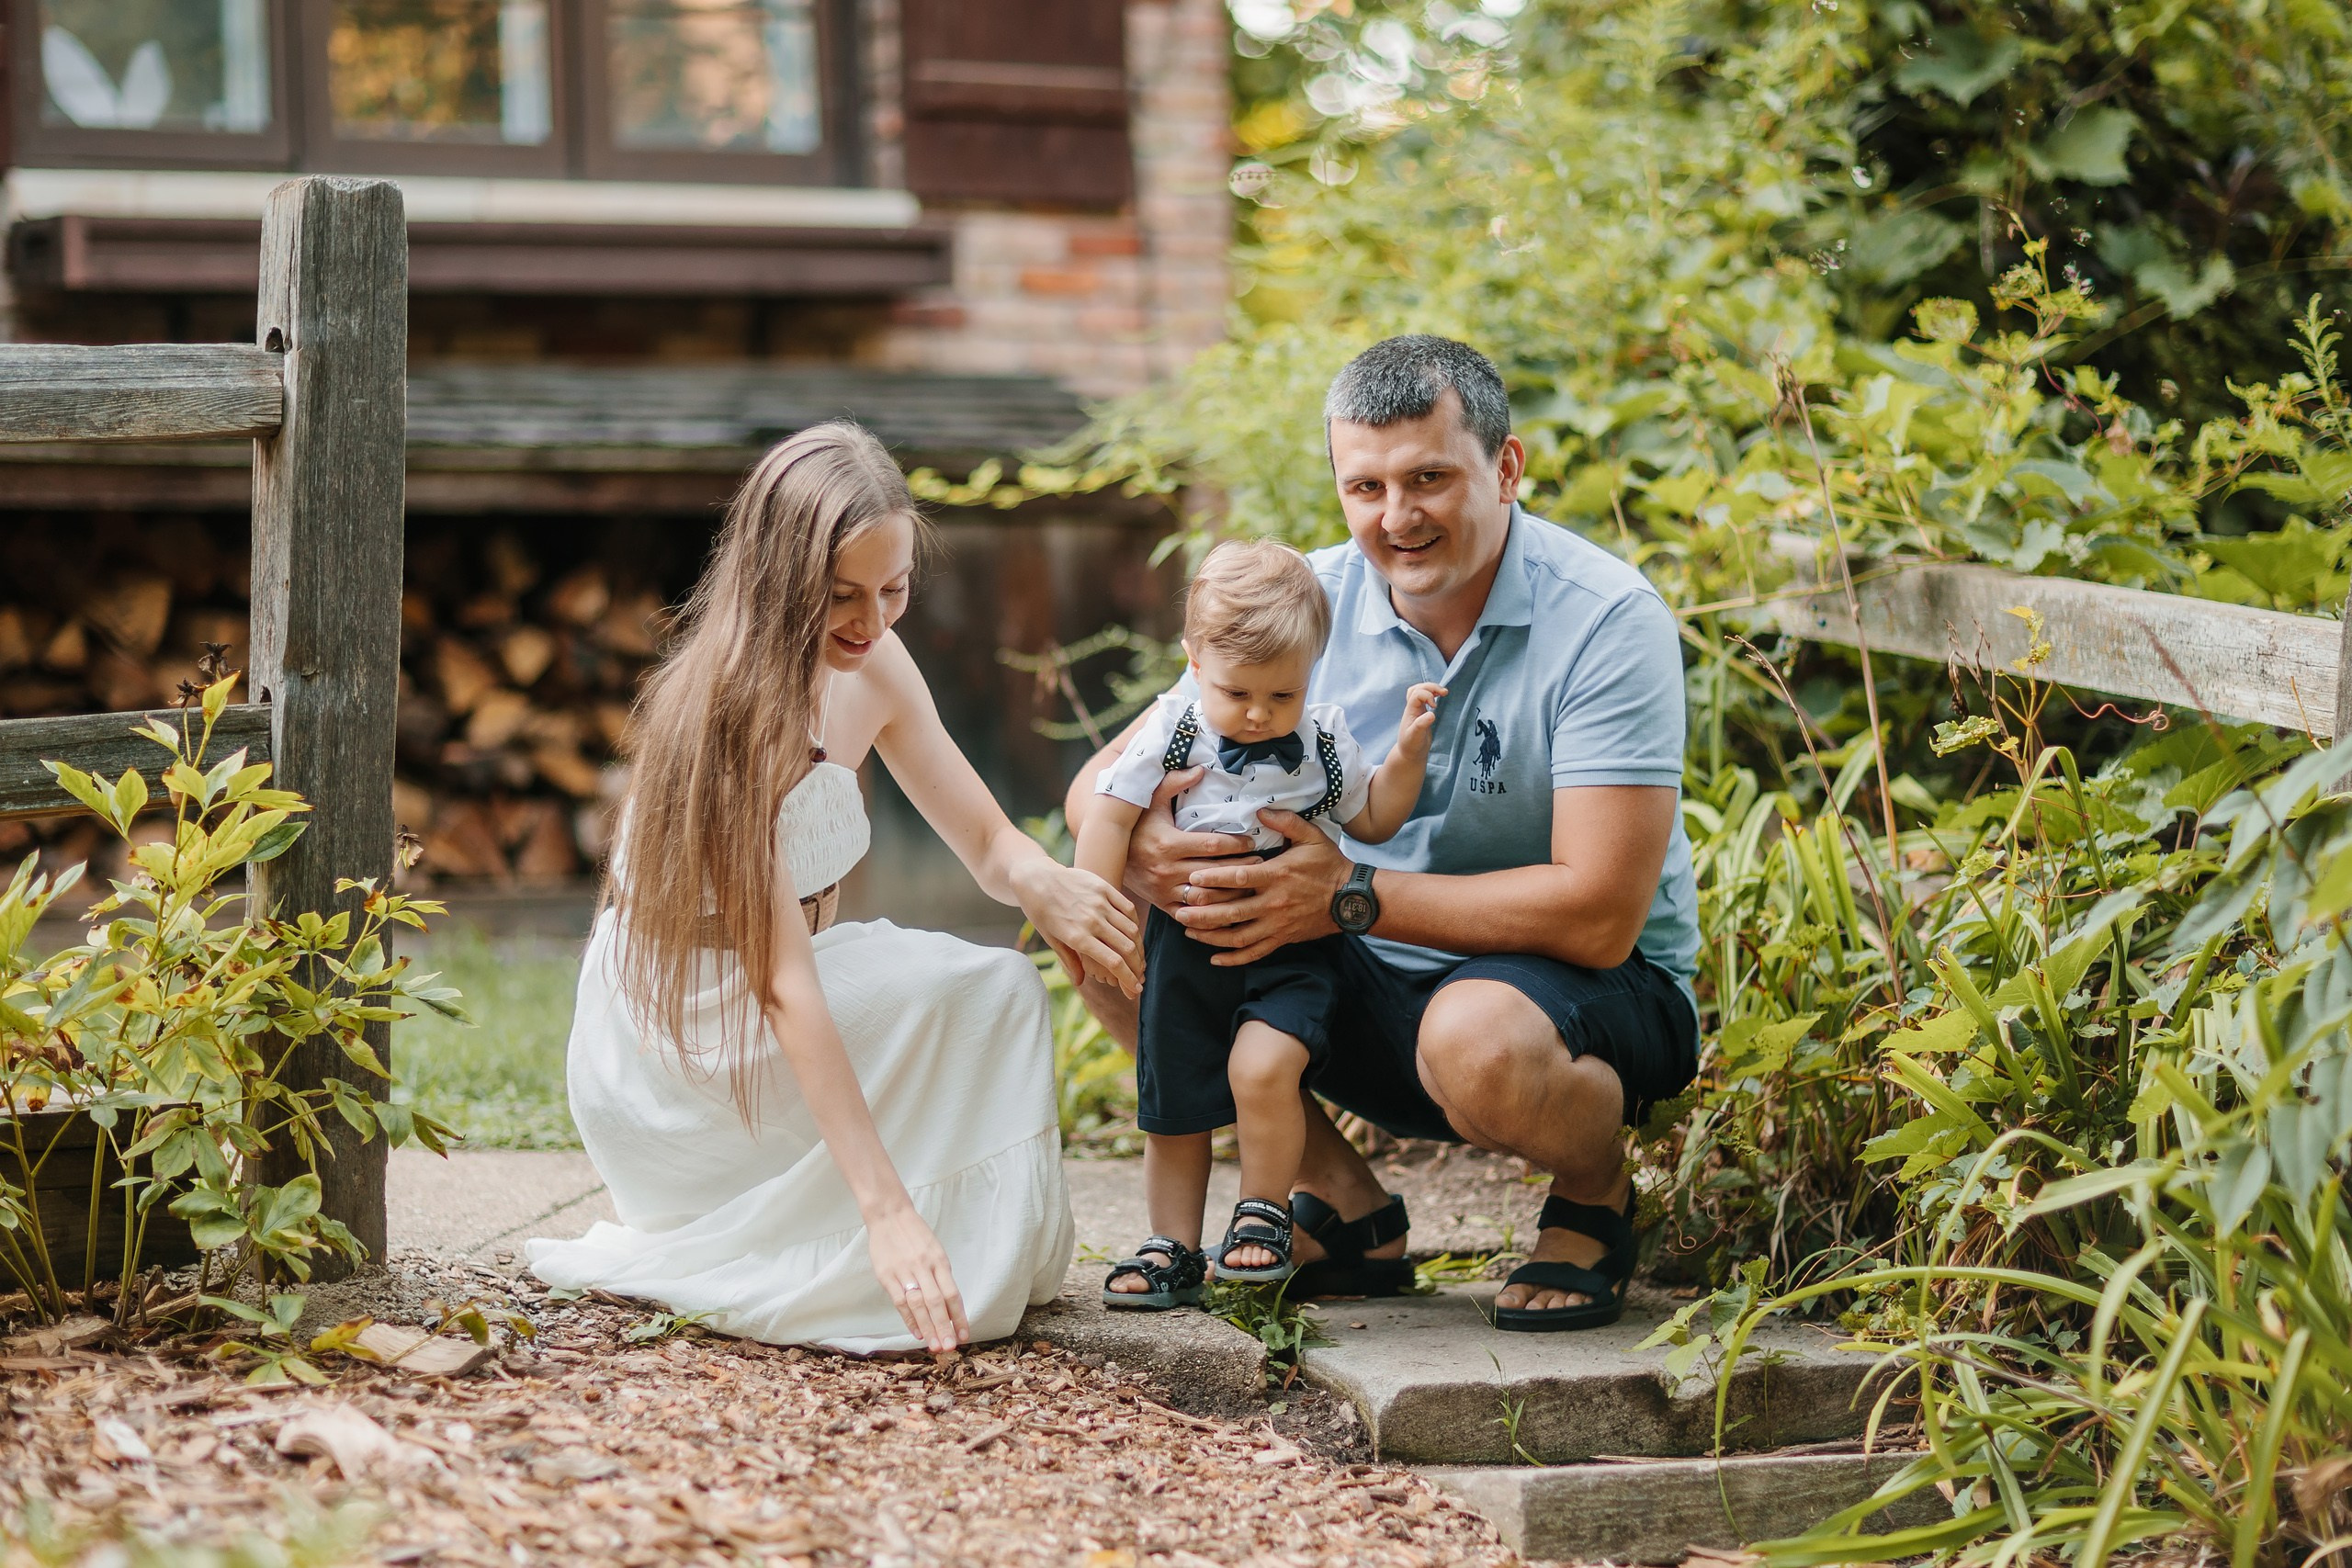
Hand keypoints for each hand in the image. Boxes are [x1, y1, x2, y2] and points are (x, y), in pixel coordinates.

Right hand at [867, 1203, 968, 1357]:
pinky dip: (909, 1318)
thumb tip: (948, 1306)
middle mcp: (924, 1267)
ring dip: (928, 1327)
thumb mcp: (934, 1250)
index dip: (959, 1317)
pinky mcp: (887, 1275)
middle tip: (949, 1348)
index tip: (964, 1336)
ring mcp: (905, 1271)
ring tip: (935, 1346)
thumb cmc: (915, 1234)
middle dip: (944, 1327)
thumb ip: (940, 1275)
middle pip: (937, 1302)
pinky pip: (900, 1301)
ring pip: (919, 1304)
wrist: (889, 1215)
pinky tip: (917, 1332)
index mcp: (939, 1261)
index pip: (952, 1294)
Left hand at [1026, 862, 1144, 998]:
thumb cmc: (1040, 912)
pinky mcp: (1103, 888)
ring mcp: (1099, 903)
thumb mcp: (1051, 939)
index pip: (1113, 963)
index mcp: (1078, 937)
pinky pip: (1128, 909)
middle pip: (1127, 949)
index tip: (1135, 990)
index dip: (1128, 979)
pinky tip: (1134, 935)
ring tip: (1139, 959)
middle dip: (1137, 968)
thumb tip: (1081, 982)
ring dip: (1139, 948)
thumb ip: (1070, 960)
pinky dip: (1135, 924)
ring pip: (1131, 930)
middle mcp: (1092, 921)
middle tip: (1140, 978)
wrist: (1036, 878)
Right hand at [1127, 766, 1257, 914]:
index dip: (1235, 844)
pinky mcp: (1163, 906)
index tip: (1252, 842)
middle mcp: (1166, 870)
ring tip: (1251, 883)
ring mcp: (1165, 891)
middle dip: (1241, 868)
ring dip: (1232, 892)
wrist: (1109, 855)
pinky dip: (1213, 913)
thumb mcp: (1150, 800)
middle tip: (1261, 862)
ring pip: (1207, 897)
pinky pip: (1193, 915)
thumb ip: (1173, 783)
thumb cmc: (1137, 825)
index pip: (1211, 845)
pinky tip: (1230, 906)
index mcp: (1167, 844)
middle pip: (1214, 872)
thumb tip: (1200, 770)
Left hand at [1173, 810, 1349, 964]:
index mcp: (1277, 875)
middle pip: (1232, 912)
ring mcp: (1277, 925)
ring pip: (1238, 936)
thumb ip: (1285, 821)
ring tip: (1188, 931)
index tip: (1192, 877)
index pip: (1239, 877)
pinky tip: (1215, 959)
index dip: (1213, 878)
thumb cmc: (1329, 865)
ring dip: (1211, 936)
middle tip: (1179, 909)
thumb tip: (1260, 810)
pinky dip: (1234, 959)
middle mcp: (1274, 903)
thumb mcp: (1312, 836)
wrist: (1351, 898)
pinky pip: (1254, 953)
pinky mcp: (1282, 939)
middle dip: (1203, 912)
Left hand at [1396, 683, 1446, 758]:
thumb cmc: (1411, 745)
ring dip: (1431, 688)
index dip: (1427, 696)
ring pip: (1420, 690)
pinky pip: (1425, 697)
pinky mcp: (1422, 713)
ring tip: (1444, 692)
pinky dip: (1432, 694)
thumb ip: (1421, 725)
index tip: (1435, 707)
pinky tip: (1440, 697)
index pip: (1417, 694)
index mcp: (1410, 711)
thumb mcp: (1415, 736)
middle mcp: (1412, 708)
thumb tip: (1432, 714)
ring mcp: (1417, 709)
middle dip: (1431, 686)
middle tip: (1444, 692)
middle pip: (1417, 688)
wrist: (1410, 753)